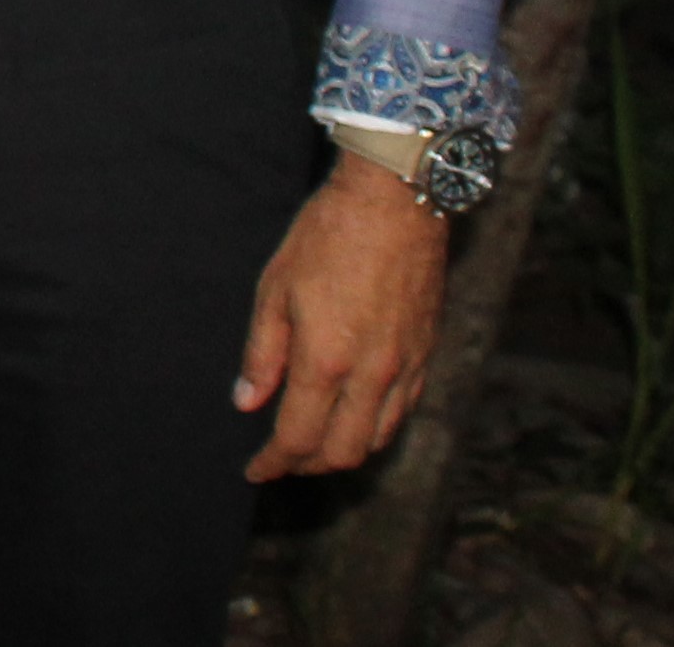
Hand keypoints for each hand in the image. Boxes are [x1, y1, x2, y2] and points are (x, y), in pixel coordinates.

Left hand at [237, 152, 447, 479]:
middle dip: (307, 465)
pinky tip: (352, 414)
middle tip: (280, 458)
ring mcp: (406, 367)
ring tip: (312, 440)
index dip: (274, 462)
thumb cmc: (326, 236)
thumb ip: (262, 353)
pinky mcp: (427, 354)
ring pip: (377, 438)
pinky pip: (402, 411)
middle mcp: (373, 374)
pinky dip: (374, 427)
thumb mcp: (275, 288)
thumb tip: (246, 402)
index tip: (254, 471)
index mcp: (327, 359)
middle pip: (343, 452)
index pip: (299, 436)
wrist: (394, 203)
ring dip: (343, 450)